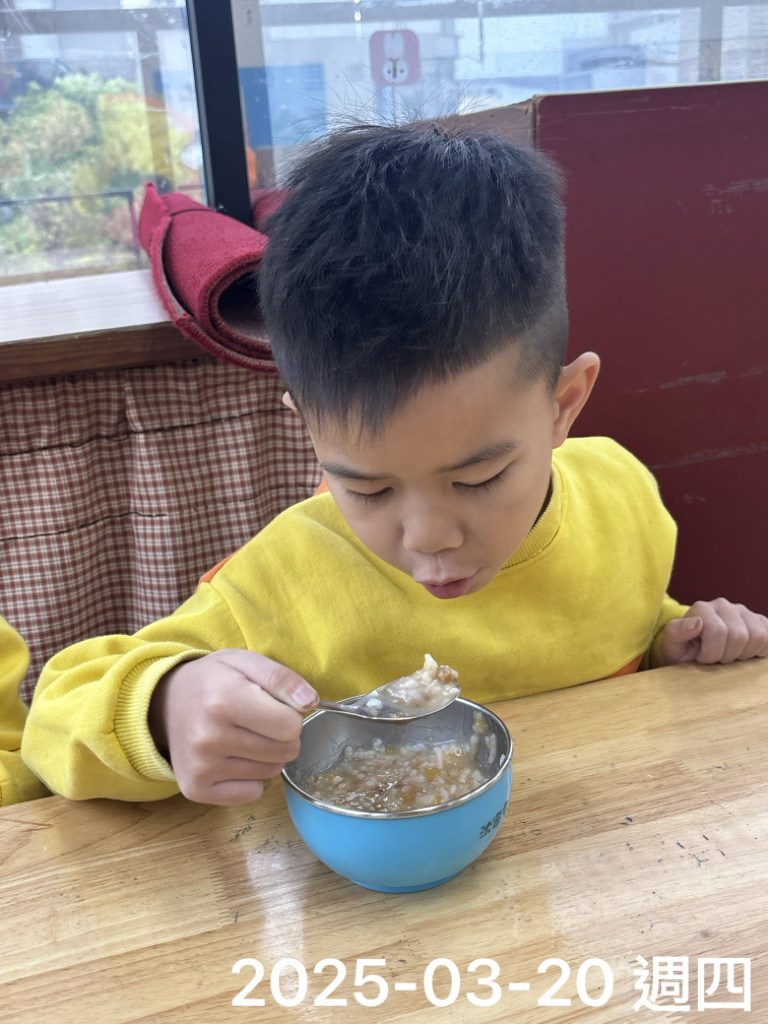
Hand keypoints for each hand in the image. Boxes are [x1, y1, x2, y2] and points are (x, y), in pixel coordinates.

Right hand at [148, 649, 318, 804]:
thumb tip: (310, 702)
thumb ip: (282, 678)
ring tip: (244, 735)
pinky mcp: (195, 789)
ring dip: (268, 755)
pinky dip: (251, 778)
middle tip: (260, 721)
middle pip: (285, 751)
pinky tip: (233, 756)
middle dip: (283, 735)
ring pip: (271, 772)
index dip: (291, 714)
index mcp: (224, 699)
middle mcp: (209, 737)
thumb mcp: (246, 661)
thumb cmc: (214, 680)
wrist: (166, 702)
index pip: (290, 726)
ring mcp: (200, 767)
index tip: (275, 705)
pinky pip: (252, 793)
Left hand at [660, 598, 767, 665]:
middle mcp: (722, 605)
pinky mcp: (757, 620)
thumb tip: (697, 622)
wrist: (694, 651)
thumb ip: (677, 632)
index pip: (719, 632)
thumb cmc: (683, 650)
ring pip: (758, 636)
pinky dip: (760, 649)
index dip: (712, 653)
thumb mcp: (672, 645)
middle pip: (740, 636)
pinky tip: (744, 652)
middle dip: (727, 656)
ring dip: (744, 654)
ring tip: (728, 655)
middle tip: (715, 659)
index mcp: (701, 608)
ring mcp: (742, 611)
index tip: (701, 658)